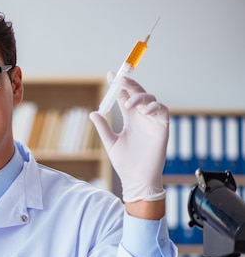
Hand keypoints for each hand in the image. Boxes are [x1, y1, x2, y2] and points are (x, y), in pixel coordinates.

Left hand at [89, 74, 168, 202]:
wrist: (137, 180)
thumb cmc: (125, 164)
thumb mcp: (110, 143)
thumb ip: (103, 128)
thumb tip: (93, 112)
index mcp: (130, 120)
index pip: (124, 98)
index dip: (119, 87)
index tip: (110, 76)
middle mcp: (141, 118)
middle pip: (138, 94)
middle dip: (130, 85)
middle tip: (120, 80)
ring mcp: (152, 122)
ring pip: (150, 99)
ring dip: (140, 97)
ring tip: (128, 104)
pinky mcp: (162, 128)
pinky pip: (163, 110)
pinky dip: (154, 106)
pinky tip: (144, 110)